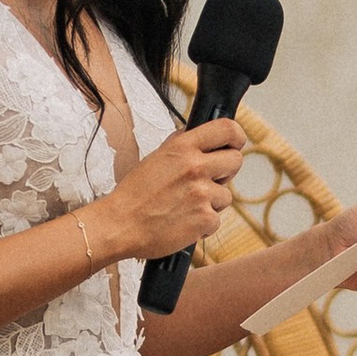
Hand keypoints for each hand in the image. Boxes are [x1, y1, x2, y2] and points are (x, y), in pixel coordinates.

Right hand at [98, 116, 245, 262]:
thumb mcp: (155, 158)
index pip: (227, 129)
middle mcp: (195, 167)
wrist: (119, 225)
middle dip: (226, 172)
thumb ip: (180, 145)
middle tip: (208, 180)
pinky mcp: (205, 219)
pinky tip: (183, 222)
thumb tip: (199, 135)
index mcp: (182, 148)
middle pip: (236, 160)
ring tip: (185, 206)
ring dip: (210, 202)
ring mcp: (202, 193)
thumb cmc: (134, 194)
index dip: (237, 136)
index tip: (234, 144)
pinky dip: (202, 224)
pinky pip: (216, 219)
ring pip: (226, 195)